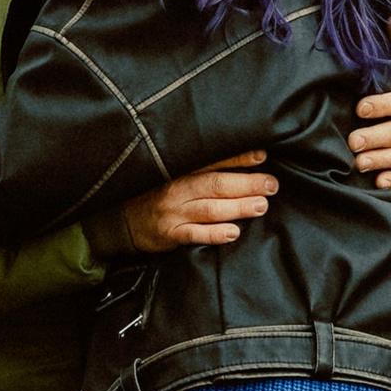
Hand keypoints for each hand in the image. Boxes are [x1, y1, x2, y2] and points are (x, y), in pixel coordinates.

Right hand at [121, 150, 277, 252]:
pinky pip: (195, 234)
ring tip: (261, 206)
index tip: (262, 156)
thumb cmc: (153, 193)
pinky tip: (233, 233)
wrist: (119, 219)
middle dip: (247, 184)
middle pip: (216, 184)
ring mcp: (173, 212)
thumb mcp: (171, 173)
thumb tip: (238, 163)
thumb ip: (199, 169)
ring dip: (238, 207)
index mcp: (179, 170)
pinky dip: (215, 233)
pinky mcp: (169, 234)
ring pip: (210, 208)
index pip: (213, 161)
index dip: (238, 159)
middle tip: (271, 185)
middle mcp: (177, 188)